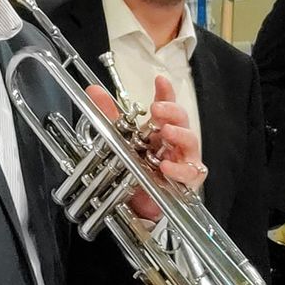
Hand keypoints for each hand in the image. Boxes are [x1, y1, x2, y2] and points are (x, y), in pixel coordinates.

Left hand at [82, 77, 205, 224]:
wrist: (136, 203)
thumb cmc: (135, 169)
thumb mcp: (118, 139)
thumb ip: (108, 115)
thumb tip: (94, 91)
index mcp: (159, 128)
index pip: (167, 105)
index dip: (165, 92)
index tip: (160, 81)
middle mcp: (174, 141)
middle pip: (181, 119)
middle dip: (171, 111)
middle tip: (158, 108)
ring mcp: (183, 159)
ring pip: (190, 141)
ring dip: (179, 134)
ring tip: (166, 131)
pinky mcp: (187, 180)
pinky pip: (190, 173)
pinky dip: (179, 170)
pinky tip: (166, 167)